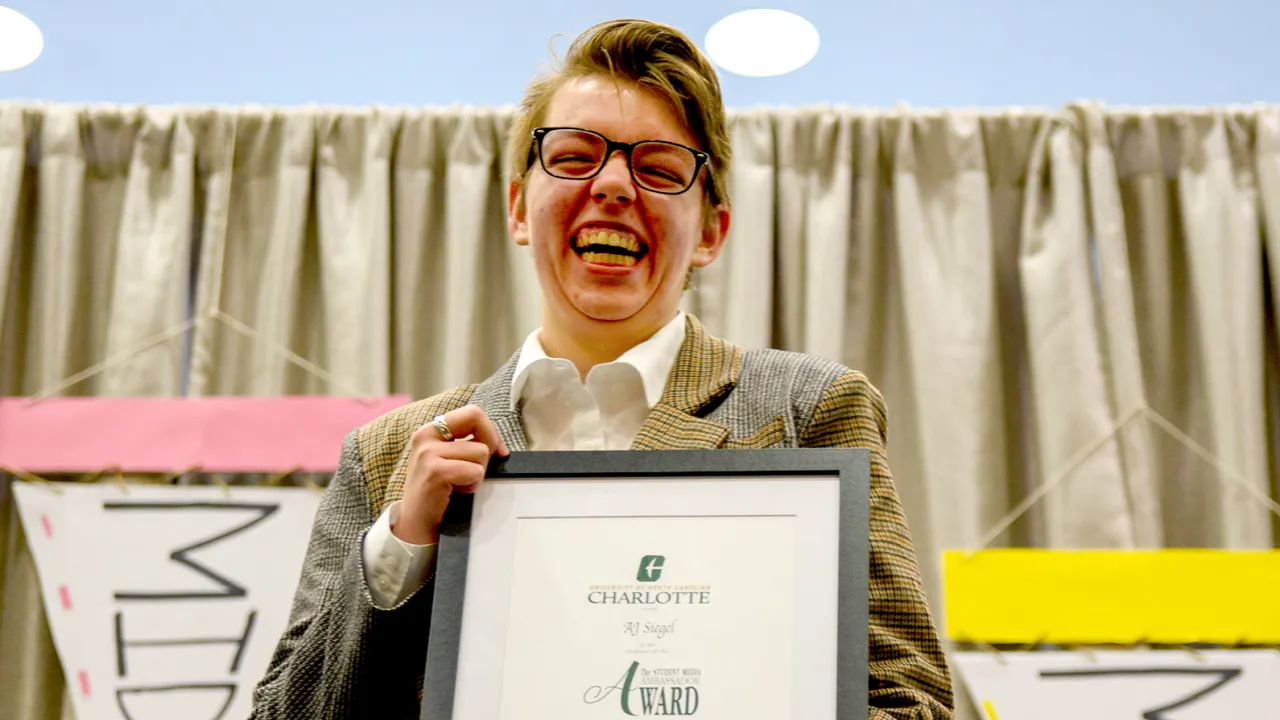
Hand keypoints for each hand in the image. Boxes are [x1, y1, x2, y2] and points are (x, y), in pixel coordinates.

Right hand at [394, 405, 508, 544]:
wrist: (416, 527)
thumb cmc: (438, 494)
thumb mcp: (449, 461)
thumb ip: (467, 445)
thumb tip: (499, 446)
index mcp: (430, 431)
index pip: (471, 412)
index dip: (490, 430)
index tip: (497, 451)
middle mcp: (425, 436)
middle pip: (476, 418)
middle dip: (489, 443)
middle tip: (478, 468)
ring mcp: (427, 453)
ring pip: (481, 451)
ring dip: (478, 473)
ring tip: (459, 485)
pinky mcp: (434, 471)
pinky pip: (475, 471)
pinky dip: (473, 485)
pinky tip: (456, 493)